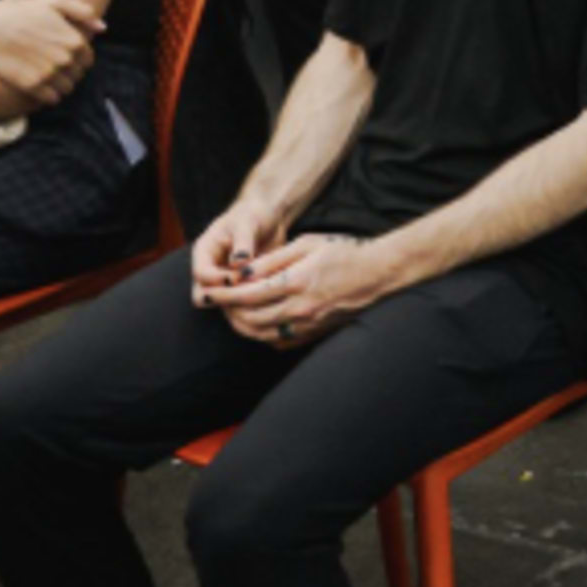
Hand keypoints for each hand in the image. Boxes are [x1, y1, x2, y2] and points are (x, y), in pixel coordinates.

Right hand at [0, 0, 102, 104]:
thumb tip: (102, 28)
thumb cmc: (22, 12)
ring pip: (67, 89)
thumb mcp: (54, 2)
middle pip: (78, 76)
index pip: (88, 60)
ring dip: (60, 85)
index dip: (78, 60)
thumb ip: (82, 12)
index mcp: (75, 41)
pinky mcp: (32, 86)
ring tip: (46, 76)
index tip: (65, 57)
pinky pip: (51, 99)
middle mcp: (65, 59)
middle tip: (53, 66)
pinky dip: (48, 95)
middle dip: (69, 72)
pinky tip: (39, 85)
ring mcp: (49, 74)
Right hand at [189, 195, 291, 303]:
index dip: (218, 279)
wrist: (268, 218)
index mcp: (204, 252)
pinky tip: (268, 295)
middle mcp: (209, 270)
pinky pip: (239, 305)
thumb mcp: (247, 223)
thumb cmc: (253, 214)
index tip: (239, 276)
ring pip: (222, 304)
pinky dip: (251, 304)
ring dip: (240, 303)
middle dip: (225, 296)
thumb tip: (238, 264)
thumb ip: (243, 243)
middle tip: (250, 289)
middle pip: (203, 296)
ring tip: (262, 291)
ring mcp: (223, 282)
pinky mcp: (239, 289)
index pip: (201, 274)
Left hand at [207, 230, 398, 345]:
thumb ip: (272, 260)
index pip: (248, 295)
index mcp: (296, 282)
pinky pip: (278, 342)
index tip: (209, 291)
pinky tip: (257, 322)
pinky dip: (261, 334)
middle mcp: (299, 308)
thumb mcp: (306, 245)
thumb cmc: (342, 253)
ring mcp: (307, 325)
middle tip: (219, 301)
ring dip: (241, 325)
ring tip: (232, 311)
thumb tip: (241, 272)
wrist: (377, 274)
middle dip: (228, 311)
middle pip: (249, 320)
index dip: (224, 295)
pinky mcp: (313, 334)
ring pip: (260, 334)